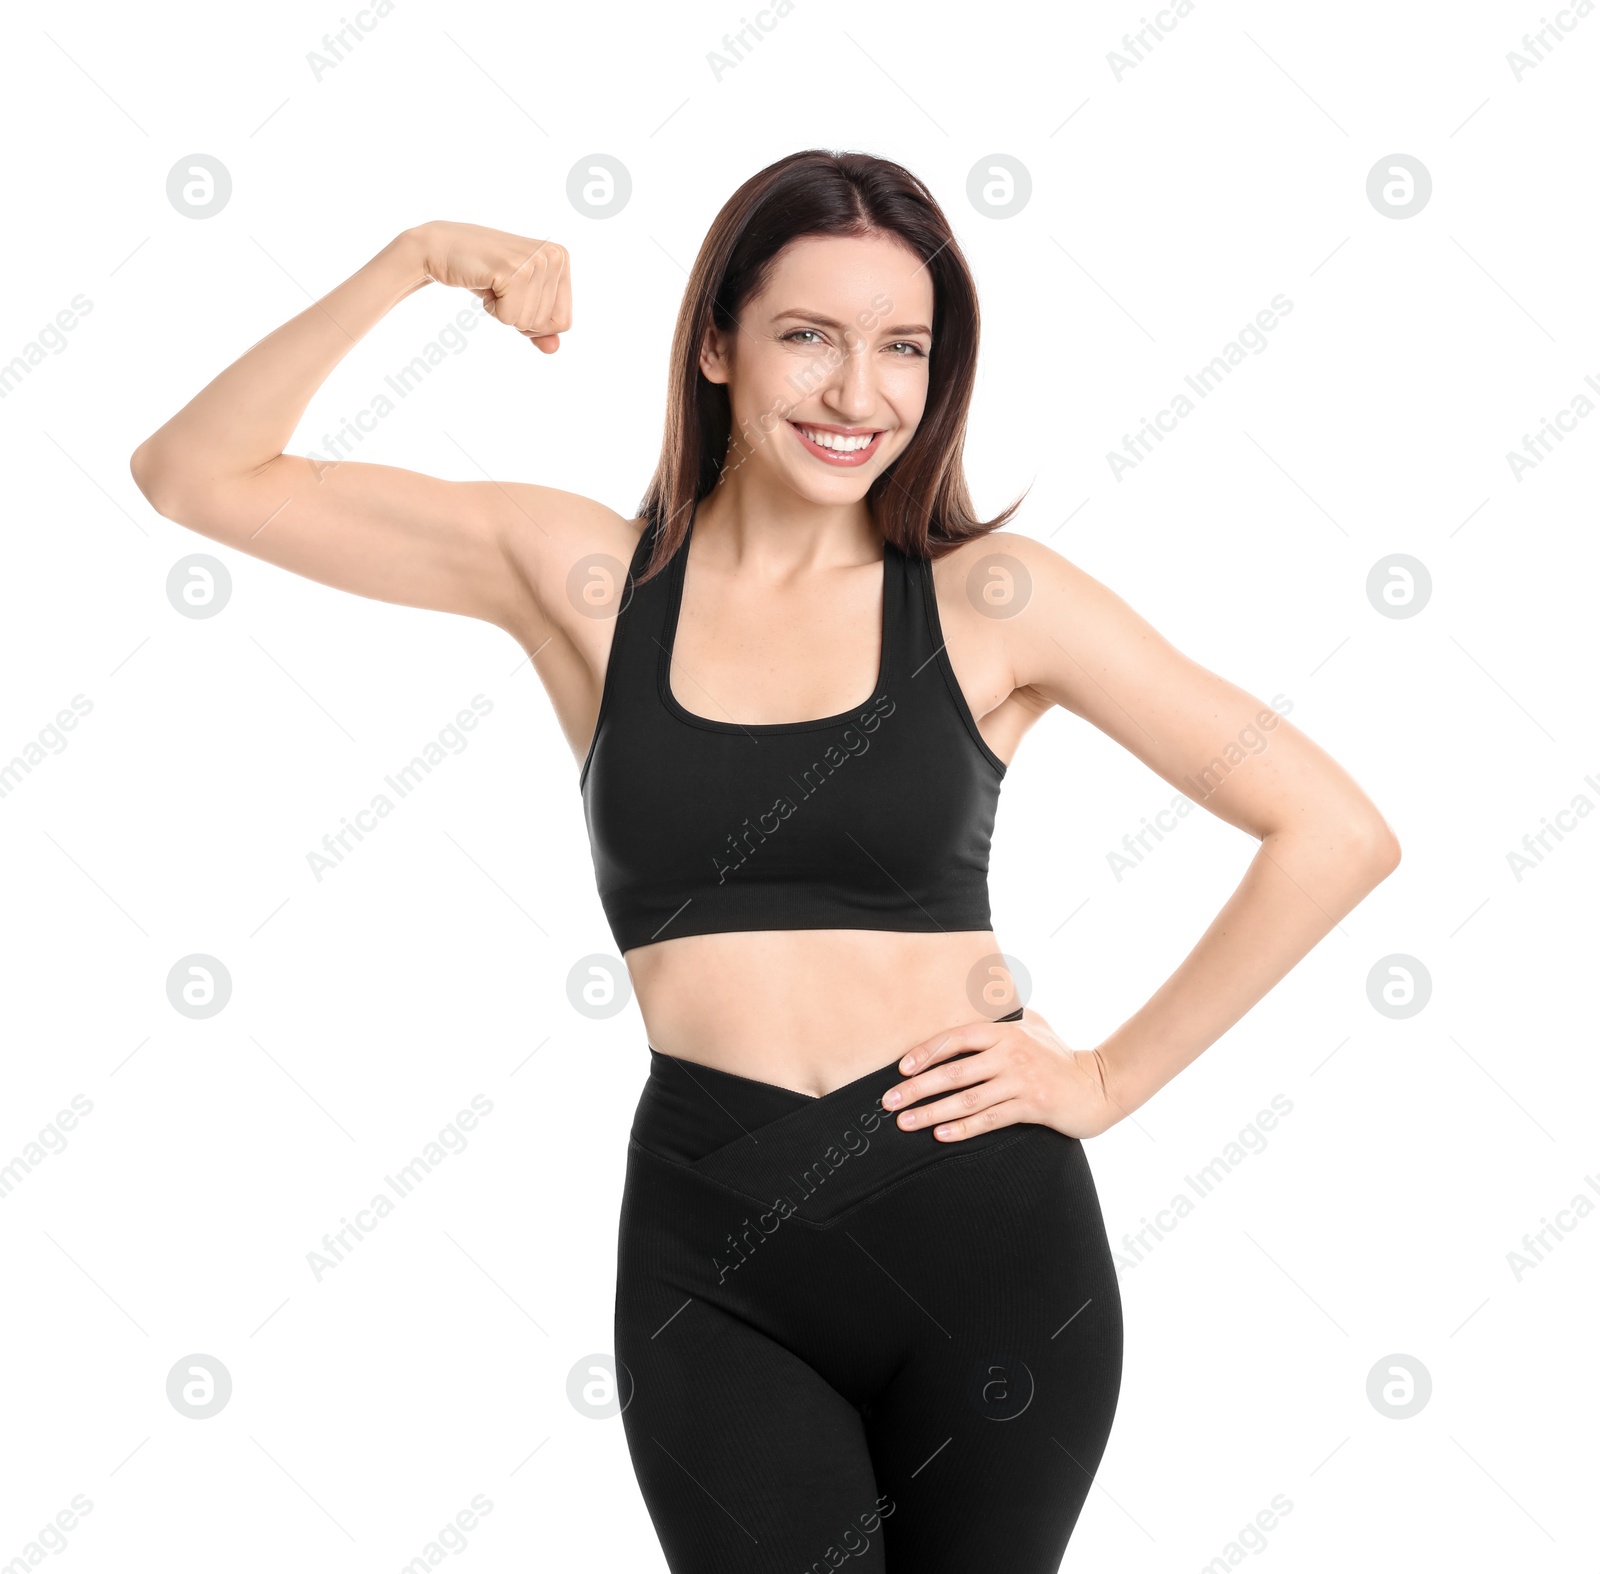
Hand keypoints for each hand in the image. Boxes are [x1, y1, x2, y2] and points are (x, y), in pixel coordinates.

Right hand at [410, 221, 571, 351]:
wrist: (443, 248)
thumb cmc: (485, 274)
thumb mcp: (519, 300)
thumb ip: (540, 327)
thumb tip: (554, 349)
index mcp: (561, 258)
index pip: (564, 321)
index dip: (535, 322)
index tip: (516, 295)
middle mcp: (554, 256)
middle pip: (546, 324)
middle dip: (518, 316)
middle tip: (501, 287)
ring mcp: (535, 262)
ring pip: (528, 323)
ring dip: (504, 312)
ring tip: (493, 284)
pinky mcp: (513, 271)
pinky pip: (509, 318)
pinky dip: (493, 309)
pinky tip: (485, 284)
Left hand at [880, 1010, 1119, 1142]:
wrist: (1098, 1085)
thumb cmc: (1059, 1056)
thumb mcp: (1033, 1026)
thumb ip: (1004, 1018)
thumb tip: (978, 998)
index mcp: (1005, 1032)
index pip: (955, 1039)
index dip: (925, 1052)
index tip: (901, 1069)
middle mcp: (1010, 1053)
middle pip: (954, 1072)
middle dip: (917, 1088)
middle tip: (889, 1101)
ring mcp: (1021, 1081)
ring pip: (967, 1099)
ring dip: (931, 1113)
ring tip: (906, 1123)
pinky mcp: (1032, 1106)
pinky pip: (990, 1119)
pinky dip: (963, 1129)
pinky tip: (940, 1136)